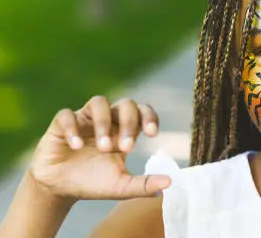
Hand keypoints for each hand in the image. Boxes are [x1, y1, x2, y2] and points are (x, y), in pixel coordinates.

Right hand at [29, 96, 170, 201]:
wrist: (60, 190)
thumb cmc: (94, 183)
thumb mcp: (121, 187)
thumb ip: (144, 185)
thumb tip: (170, 182)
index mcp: (124, 131)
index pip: (143, 111)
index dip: (149, 117)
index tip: (152, 134)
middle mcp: (107, 120)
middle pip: (125, 104)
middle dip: (129, 123)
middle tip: (127, 148)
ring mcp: (84, 120)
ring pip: (99, 102)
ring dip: (103, 123)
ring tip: (104, 147)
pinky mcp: (61, 125)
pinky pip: (67, 115)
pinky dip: (73, 127)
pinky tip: (76, 145)